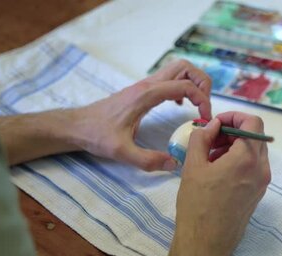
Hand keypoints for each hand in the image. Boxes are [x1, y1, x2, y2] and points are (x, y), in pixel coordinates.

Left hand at [72, 60, 211, 170]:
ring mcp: (144, 85)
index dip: (202, 99)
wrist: (76, 126)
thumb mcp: (122, 152)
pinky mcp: (142, 91)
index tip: (205, 118)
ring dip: (193, 83)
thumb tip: (174, 164)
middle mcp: (147, 85)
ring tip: (196, 105)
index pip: (184, 85)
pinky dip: (181, 87)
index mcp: (146, 95)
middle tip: (204, 106)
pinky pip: (168, 79)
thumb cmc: (97, 135)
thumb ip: (148, 160)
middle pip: (184, 67)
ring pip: (177, 70)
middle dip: (201, 82)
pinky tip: (178, 105)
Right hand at [172, 112, 271, 255]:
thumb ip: (202, 138)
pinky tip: (217, 171)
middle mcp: (261, 169)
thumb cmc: (197, 204)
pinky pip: (253, 167)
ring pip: (254, 151)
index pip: (252, 122)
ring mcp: (263, 182)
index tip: (215, 124)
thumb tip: (212, 125)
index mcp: (247, 158)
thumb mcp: (193, 166)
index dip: (233, 117)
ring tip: (210, 156)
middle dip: (233, 131)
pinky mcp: (258, 193)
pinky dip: (238, 160)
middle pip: (255, 136)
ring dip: (235, 146)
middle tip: (210, 139)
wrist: (206, 243)